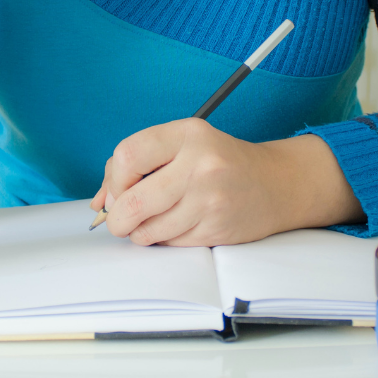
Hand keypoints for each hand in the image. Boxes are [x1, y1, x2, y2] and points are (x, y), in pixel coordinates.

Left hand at [90, 119, 364, 246]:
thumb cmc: (219, 162)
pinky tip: (178, 225)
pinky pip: (170, 243)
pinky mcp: (216, 228)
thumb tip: (101, 201)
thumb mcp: (182, 145)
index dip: (113, 179)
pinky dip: (164, 240)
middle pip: (132, 200)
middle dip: (118, 217)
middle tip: (121, 219)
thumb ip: (138, 164)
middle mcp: (200, 164)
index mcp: (188, 134)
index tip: (116, 190)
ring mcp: (210, 199)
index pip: (128, 155)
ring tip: (154, 220)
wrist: (276, 184)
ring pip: (148, 229)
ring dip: (141, 232)